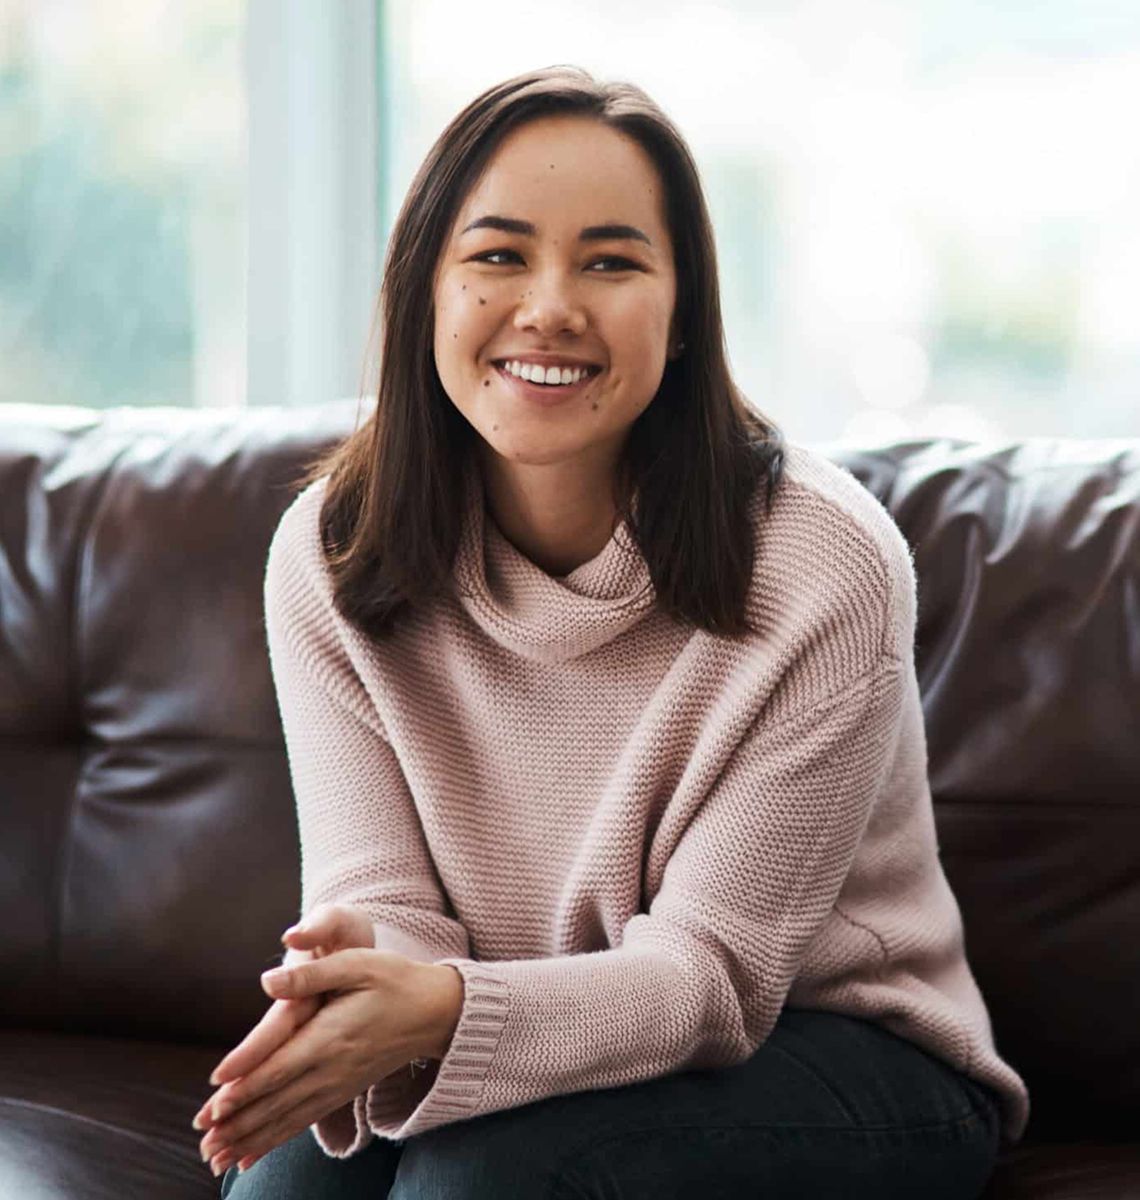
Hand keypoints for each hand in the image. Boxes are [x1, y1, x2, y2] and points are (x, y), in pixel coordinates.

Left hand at [192, 944, 458, 1175]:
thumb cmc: (394, 980)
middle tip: (203, 1140)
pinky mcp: (342, 1092)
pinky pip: (302, 1122)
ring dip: (249, 1138)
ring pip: (286, 1119)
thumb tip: (268, 981)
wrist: (434, 1012)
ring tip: (215, 1158)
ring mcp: (337, 1085)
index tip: (215, 1103)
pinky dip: (273, 1141)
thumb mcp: (358, 965)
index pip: (281, 1067)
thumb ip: (311, 976)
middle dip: (237, 1123)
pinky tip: (250, 1156)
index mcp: (331, 1036)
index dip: (247, 1086)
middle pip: (277, 1102)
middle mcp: (332, 1068)